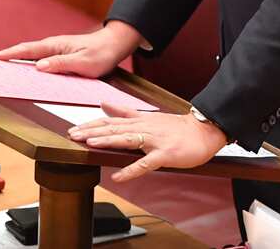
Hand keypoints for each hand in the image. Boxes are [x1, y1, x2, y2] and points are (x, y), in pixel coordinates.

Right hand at [0, 21, 142, 77]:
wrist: (114, 45)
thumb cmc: (101, 54)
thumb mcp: (84, 63)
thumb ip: (62, 65)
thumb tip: (39, 67)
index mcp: (55, 46)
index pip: (28, 51)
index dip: (10, 54)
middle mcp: (52, 47)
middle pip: (24, 53)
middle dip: (6, 57)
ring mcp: (55, 51)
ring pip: (30, 57)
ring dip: (15, 62)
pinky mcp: (59, 57)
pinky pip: (39, 61)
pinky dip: (27, 65)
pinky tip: (23, 74)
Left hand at [68, 103, 227, 182]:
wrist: (205, 131)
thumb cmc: (178, 128)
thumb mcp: (149, 116)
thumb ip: (125, 112)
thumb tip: (104, 103)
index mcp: (140, 121)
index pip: (111, 121)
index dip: (92, 124)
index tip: (74, 129)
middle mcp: (145, 128)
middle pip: (115, 129)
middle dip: (93, 132)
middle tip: (73, 135)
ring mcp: (155, 141)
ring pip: (128, 139)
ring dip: (108, 141)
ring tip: (90, 144)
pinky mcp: (165, 154)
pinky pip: (146, 163)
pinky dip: (131, 170)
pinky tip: (119, 176)